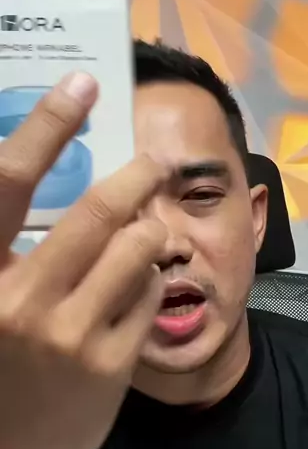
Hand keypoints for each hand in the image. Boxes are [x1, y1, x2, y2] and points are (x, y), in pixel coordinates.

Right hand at [0, 73, 166, 448]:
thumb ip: (9, 250)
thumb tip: (46, 192)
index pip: (7, 184)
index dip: (47, 126)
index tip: (82, 83)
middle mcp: (17, 300)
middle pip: (96, 211)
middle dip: (135, 178)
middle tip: (152, 164)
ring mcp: (68, 335)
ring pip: (134, 249)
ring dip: (149, 231)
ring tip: (148, 233)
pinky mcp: (109, 365)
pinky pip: (148, 295)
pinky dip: (150, 279)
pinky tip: (138, 287)